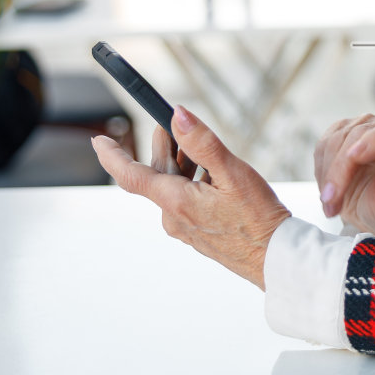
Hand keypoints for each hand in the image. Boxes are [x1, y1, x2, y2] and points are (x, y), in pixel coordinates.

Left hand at [92, 105, 290, 287]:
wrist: (275, 259)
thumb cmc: (259, 219)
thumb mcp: (234, 173)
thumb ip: (203, 143)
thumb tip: (178, 116)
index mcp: (177, 203)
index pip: (132, 176)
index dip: (112, 155)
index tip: (99, 140)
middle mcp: (174, 218)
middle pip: (158, 176)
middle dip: (165, 148)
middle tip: (173, 124)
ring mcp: (185, 228)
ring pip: (174, 188)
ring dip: (184, 165)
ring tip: (204, 150)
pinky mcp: (198, 233)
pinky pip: (186, 202)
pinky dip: (194, 182)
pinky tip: (215, 177)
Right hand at [313, 113, 374, 236]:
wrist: (374, 211)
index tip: (353, 157)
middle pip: (361, 134)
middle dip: (341, 169)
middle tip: (332, 200)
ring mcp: (367, 126)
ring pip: (338, 138)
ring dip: (329, 173)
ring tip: (331, 203)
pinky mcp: (344, 131)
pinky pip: (325, 144)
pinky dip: (323, 170)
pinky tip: (329, 190)